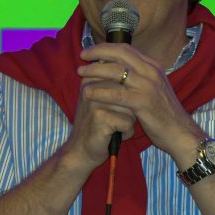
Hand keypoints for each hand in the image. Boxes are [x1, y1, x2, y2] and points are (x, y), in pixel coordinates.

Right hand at [60, 55, 136, 171]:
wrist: (81, 151)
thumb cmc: (99, 124)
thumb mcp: (104, 99)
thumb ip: (114, 82)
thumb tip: (132, 63)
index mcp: (91, 78)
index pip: (122, 77)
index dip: (126, 95)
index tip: (112, 107)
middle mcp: (90, 85)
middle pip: (128, 90)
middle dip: (129, 107)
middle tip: (114, 118)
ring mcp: (94, 100)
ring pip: (131, 106)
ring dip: (128, 120)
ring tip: (114, 126)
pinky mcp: (99, 116)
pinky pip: (128, 121)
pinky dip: (126, 131)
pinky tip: (114, 134)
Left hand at [77, 43, 203, 163]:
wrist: (181, 133)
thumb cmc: (163, 114)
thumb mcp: (153, 89)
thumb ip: (138, 77)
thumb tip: (118, 69)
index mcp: (153, 66)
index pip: (126, 49)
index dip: (106, 47)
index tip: (90, 51)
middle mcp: (151, 71)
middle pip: (119, 53)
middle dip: (98, 52)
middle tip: (82, 56)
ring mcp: (148, 86)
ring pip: (116, 71)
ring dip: (95, 70)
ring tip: (80, 72)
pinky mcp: (143, 102)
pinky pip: (116, 94)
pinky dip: (100, 92)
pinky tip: (87, 93)